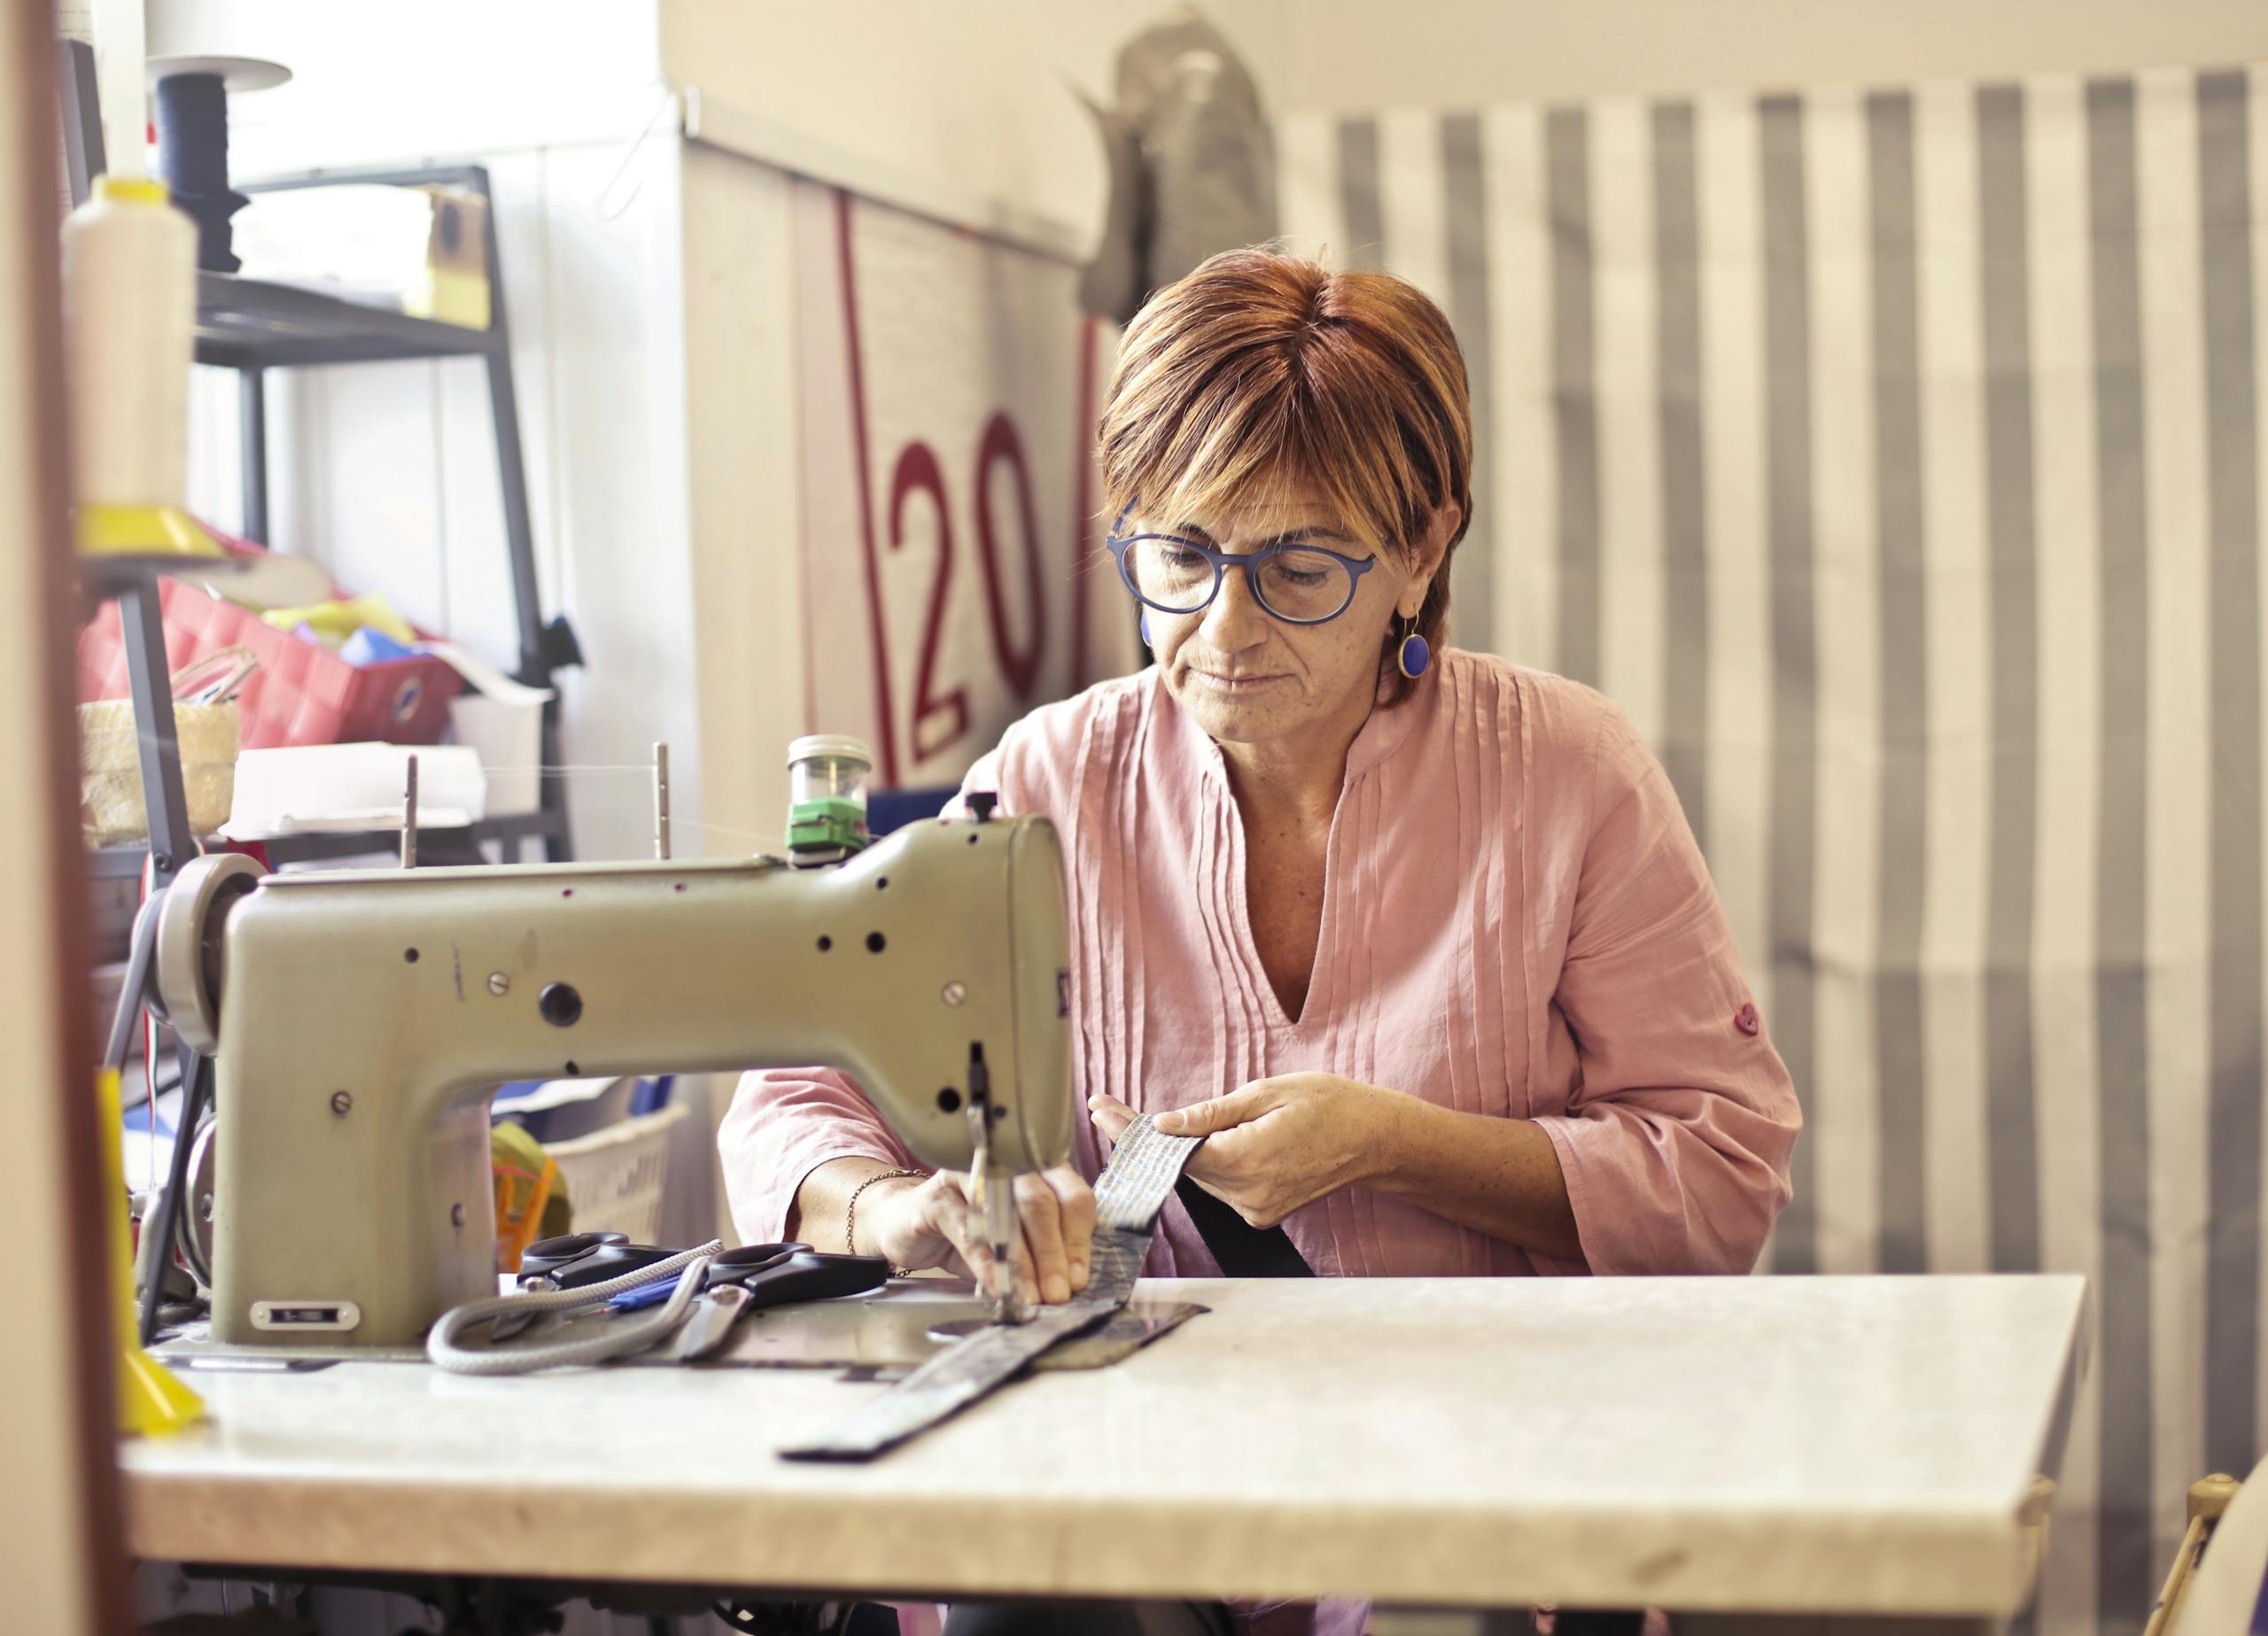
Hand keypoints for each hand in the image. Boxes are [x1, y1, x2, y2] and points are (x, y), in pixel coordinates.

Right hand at [861, 1164, 1096, 1305]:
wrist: (907, 1226)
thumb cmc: (969, 1233)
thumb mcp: (1014, 1245)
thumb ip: (1043, 1256)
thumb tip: (1071, 1283)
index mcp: (1037, 1170)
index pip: (1072, 1197)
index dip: (1078, 1240)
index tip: (1077, 1279)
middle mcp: (1007, 1165)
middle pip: (1043, 1203)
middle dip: (1053, 1254)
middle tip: (1057, 1294)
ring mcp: (970, 1175)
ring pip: (1008, 1213)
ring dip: (1024, 1261)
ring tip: (1031, 1296)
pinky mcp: (938, 1196)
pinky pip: (969, 1228)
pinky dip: (987, 1262)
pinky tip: (997, 1285)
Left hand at [1089, 1074, 1402, 1228]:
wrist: (1374, 1138)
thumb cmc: (1327, 1104)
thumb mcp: (1265, 1093)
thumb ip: (1209, 1115)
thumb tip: (1161, 1125)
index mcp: (1246, 1160)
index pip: (1172, 1150)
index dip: (1132, 1131)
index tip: (1100, 1110)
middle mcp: (1247, 1195)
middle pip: (1180, 1166)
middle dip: (1148, 1138)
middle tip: (1111, 1108)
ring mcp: (1255, 1210)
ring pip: (1199, 1177)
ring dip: (1180, 1151)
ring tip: (1165, 1121)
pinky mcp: (1261, 1214)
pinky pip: (1220, 1185)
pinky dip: (1208, 1163)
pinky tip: (1208, 1141)